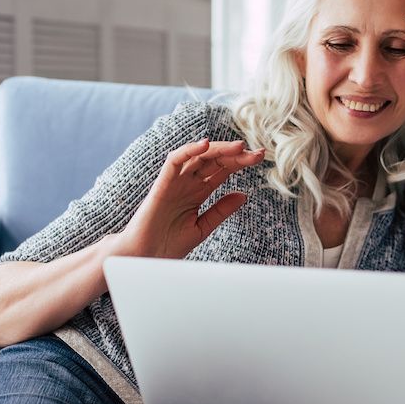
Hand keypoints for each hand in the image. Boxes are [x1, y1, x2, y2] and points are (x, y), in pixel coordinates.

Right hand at [111, 138, 264, 258]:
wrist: (144, 258)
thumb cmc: (167, 244)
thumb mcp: (203, 227)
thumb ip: (221, 210)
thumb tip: (244, 195)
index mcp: (198, 192)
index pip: (222, 170)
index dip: (241, 162)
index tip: (260, 158)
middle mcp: (187, 183)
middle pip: (214, 160)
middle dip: (236, 154)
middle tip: (258, 152)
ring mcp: (174, 182)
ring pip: (198, 156)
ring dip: (219, 149)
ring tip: (239, 147)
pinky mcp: (161, 184)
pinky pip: (174, 161)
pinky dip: (189, 150)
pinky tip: (205, 145)